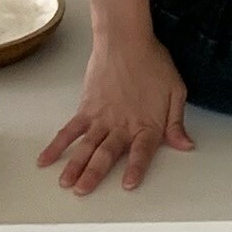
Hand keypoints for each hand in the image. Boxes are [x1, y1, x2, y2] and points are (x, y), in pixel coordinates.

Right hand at [36, 32, 196, 195]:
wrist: (126, 39)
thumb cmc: (153, 61)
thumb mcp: (176, 90)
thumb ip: (176, 122)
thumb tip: (185, 145)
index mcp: (146, 123)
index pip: (142, 152)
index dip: (136, 168)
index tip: (128, 185)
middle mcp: (122, 124)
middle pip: (107, 154)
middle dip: (94, 175)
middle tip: (83, 192)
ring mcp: (101, 117)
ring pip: (86, 146)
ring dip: (74, 166)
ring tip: (66, 184)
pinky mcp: (86, 108)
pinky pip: (69, 130)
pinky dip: (57, 145)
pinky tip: (45, 159)